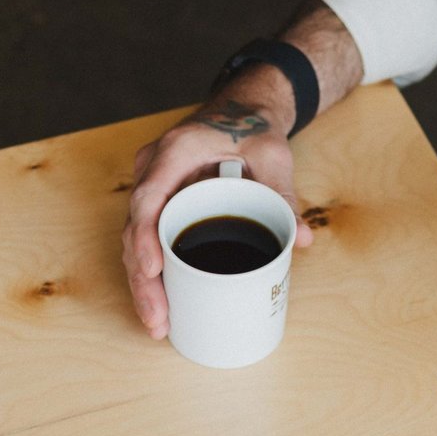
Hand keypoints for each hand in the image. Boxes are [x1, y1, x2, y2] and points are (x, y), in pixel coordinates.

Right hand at [123, 71, 313, 340]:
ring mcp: (151, 186)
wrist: (241, 112)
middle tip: (158, 318)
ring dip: (143, 283)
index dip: (146, 237)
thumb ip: (283, 194)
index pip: (149, 197)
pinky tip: (159, 304)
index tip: (152, 271)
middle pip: (136, 228)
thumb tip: (300, 238)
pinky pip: (147, 239)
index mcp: (176, 151)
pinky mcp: (159, 203)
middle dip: (143, 278)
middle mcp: (153, 168)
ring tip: (158, 323)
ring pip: (135, 240)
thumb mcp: (272, 155)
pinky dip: (149, 272)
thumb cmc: (252, 129)